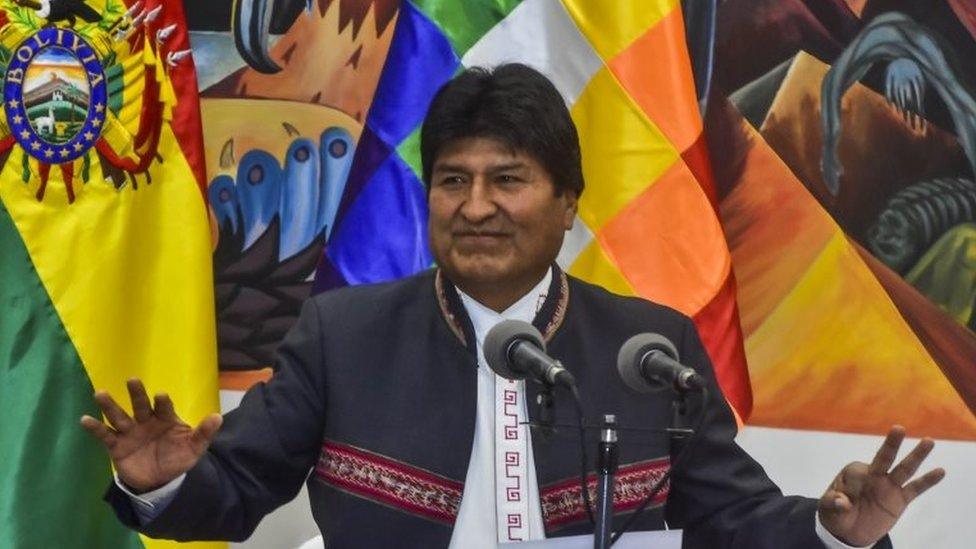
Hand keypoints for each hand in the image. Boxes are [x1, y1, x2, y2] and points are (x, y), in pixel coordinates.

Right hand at [80, 378, 222, 492]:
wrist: (160, 481)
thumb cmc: (177, 458)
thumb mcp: (194, 448)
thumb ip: (204, 433)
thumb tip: (218, 417)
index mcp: (166, 419)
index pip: (164, 407)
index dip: (162, 402)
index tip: (160, 396)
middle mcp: (146, 421)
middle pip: (140, 405)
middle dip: (136, 394)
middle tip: (132, 380)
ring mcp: (130, 432)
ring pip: (119, 416)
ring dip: (110, 406)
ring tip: (100, 394)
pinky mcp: (117, 445)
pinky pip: (105, 435)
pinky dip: (95, 428)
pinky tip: (84, 419)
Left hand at [818, 425, 944, 546]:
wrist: (850, 531)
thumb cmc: (836, 514)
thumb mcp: (828, 508)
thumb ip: (834, 504)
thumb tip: (841, 502)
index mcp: (853, 472)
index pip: (857, 472)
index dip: (851, 487)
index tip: (842, 502)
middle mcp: (873, 474)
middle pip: (885, 457)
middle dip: (891, 444)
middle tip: (898, 428)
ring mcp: (888, 486)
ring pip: (904, 468)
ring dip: (916, 455)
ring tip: (929, 441)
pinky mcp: (900, 499)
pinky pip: (915, 488)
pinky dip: (927, 480)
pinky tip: (940, 471)